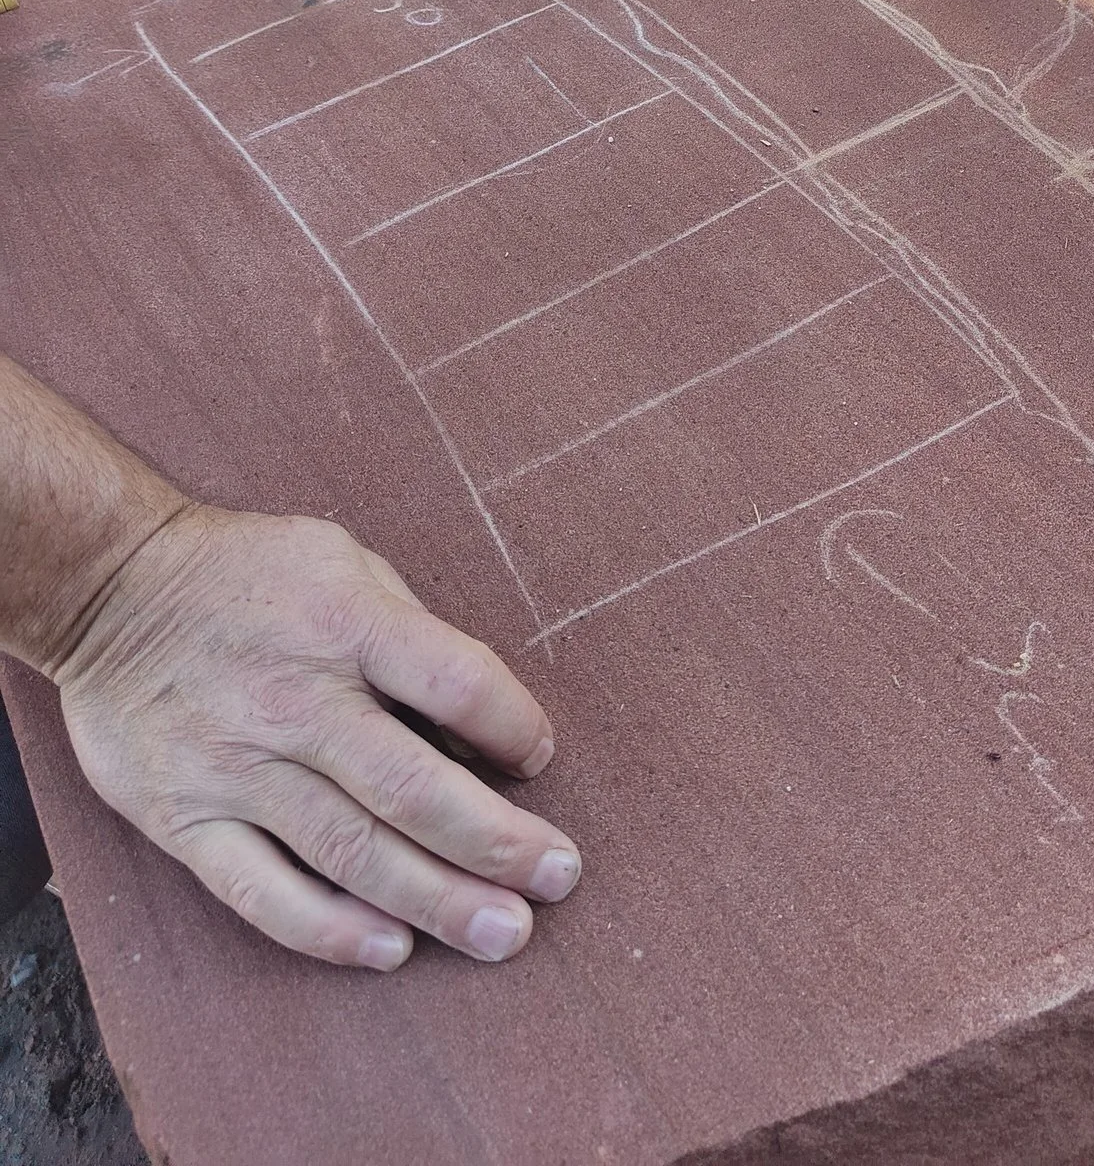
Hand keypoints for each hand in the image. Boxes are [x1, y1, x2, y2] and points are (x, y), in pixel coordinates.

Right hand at [51, 505, 578, 970]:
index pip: (455, 682)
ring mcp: (235, 766)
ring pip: (350, 852)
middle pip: (412, 788)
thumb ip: (410, 635)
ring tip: (505, 933)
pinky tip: (391, 950)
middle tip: (559, 878)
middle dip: (497, 843)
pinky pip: (263, 893)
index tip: (539, 758)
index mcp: (345, 623)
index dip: (513, 725)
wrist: (114, 590)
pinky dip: (330, 931)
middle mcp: (294, 698)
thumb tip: (479, 726)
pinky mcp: (184, 818)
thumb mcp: (344, 564)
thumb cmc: (253, 576)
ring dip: (437, 901)